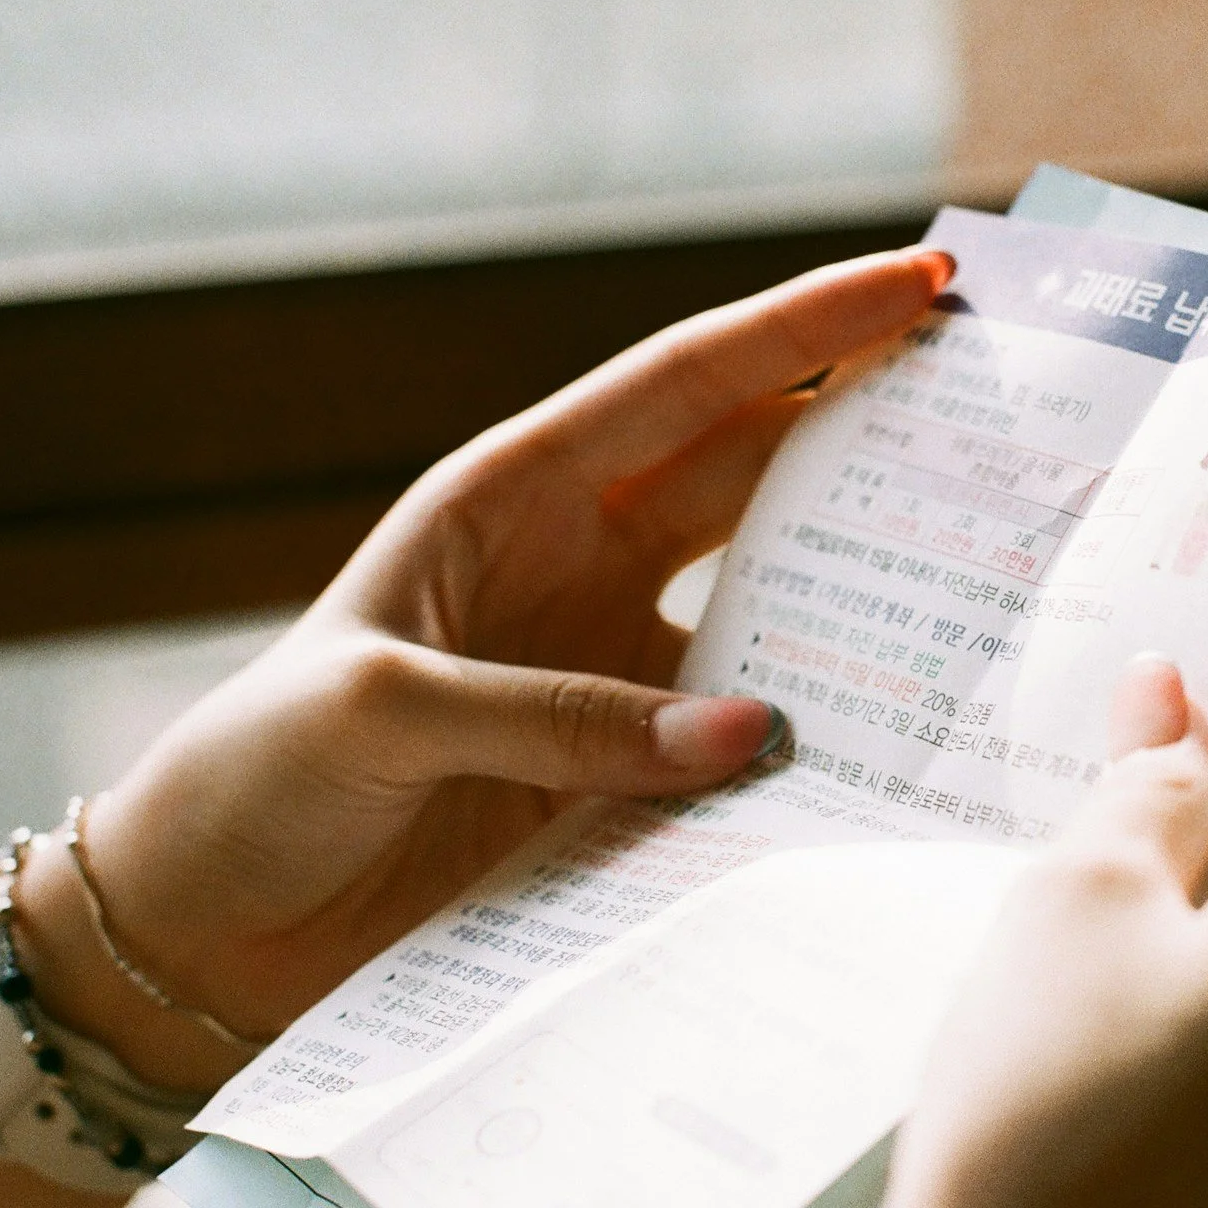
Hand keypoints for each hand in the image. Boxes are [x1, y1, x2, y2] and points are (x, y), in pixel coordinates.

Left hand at [13, 246, 951, 1083]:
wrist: (203, 927)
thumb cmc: (260, 777)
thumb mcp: (389, 714)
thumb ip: (563, 716)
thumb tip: (754, 732)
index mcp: (511, 497)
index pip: (687, 386)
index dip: (806, 327)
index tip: (922, 279)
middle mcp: (576, 566)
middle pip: (753, 473)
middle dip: (870, 430)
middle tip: (1004, 411)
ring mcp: (608, 669)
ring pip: (769, 603)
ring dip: (861, 588)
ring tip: (986, 578)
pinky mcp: (619, 773)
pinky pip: (738, 739)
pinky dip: (810, 736)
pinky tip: (887, 743)